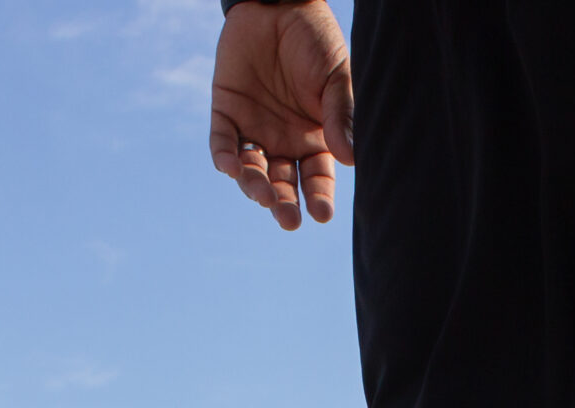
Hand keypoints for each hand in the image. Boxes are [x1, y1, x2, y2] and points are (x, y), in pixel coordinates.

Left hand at [208, 0, 354, 229]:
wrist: (280, 3)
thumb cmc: (316, 40)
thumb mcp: (335, 78)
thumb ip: (340, 116)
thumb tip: (353, 159)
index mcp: (314, 139)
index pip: (316, 178)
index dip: (318, 197)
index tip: (321, 213)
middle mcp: (283, 140)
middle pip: (282, 182)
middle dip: (284, 203)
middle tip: (287, 218)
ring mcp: (253, 127)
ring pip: (251, 169)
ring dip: (255, 185)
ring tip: (262, 193)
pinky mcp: (226, 110)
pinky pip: (222, 141)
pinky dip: (224, 156)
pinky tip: (231, 167)